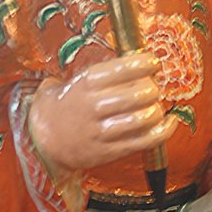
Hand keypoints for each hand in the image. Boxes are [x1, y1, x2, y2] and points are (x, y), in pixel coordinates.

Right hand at [28, 52, 177, 173]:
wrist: (42, 140)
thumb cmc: (65, 104)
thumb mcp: (75, 80)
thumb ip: (103, 70)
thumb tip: (137, 59)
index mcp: (86, 82)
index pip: (124, 68)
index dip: (145, 63)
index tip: (152, 63)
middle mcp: (95, 105)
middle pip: (139, 92)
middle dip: (152, 88)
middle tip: (151, 87)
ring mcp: (102, 130)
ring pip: (144, 117)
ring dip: (157, 109)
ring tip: (155, 106)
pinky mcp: (110, 152)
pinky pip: (145, 140)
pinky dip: (163, 130)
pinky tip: (169, 122)